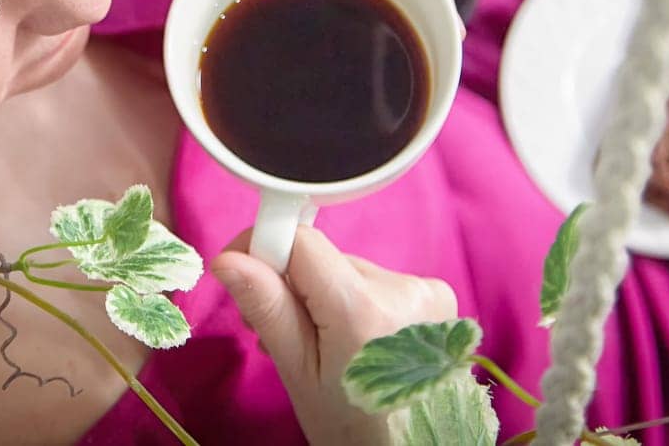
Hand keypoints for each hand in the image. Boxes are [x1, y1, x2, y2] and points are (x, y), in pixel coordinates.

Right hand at [209, 226, 459, 445]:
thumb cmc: (352, 427)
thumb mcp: (300, 375)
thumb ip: (269, 310)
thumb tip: (228, 258)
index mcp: (363, 309)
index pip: (302, 241)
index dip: (266, 249)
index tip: (245, 274)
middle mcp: (402, 288)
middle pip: (326, 259)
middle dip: (297, 287)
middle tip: (284, 336)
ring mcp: (428, 290)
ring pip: (352, 271)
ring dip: (331, 297)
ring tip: (329, 347)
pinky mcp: (440, 296)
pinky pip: (381, 282)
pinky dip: (363, 304)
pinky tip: (362, 342)